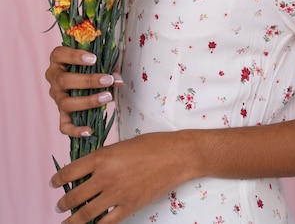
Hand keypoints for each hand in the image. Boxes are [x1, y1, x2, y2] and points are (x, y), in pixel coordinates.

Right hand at [45, 46, 122, 137]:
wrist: (85, 78)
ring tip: (107, 97)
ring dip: (88, 101)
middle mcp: (53, 78)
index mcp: (58, 60)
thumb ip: (108, 66)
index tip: (94, 59)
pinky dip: (75, 130)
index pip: (59, 54)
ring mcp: (57, 96)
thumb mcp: (99, 61)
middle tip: (108, 80)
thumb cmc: (91, 65)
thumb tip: (118, 80)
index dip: (75, 56)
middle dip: (88, 81)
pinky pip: (64, 125)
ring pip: (65, 102)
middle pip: (64, 80)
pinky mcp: (62, 113)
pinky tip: (89, 130)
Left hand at [50, 131, 193, 222]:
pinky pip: (106, 222)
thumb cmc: (152, 144)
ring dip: (73, 220)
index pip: (70, 171)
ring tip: (67, 222)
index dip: (58, 179)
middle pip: (75, 195)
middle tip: (59, 206)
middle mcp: (105, 176)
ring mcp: (116, 194)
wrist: (175, 156)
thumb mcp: (123, 144)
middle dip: (63, 203)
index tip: (54, 183)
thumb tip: (91, 169)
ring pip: (86, 213)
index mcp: (102, 156)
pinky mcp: (129, 207)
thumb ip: (105, 157)